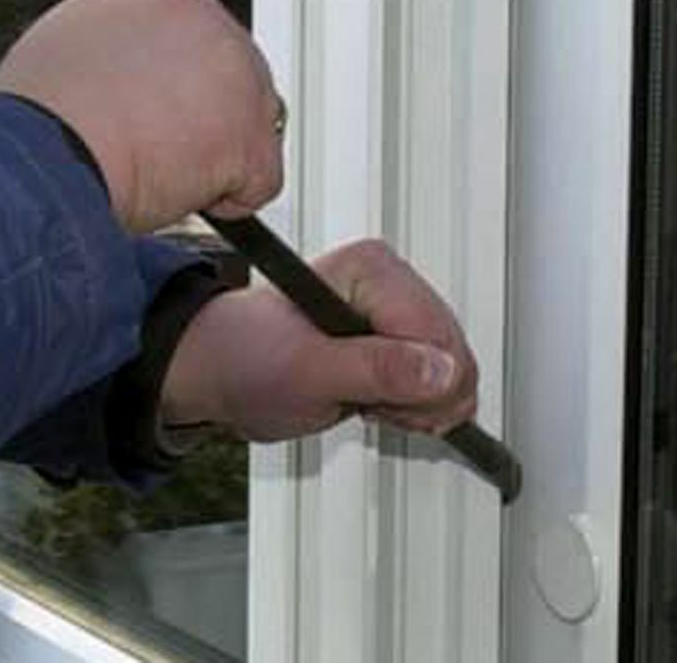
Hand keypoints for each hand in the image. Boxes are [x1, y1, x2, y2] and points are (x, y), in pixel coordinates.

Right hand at [0, 0, 282, 231]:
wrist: (41, 152)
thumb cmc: (34, 117)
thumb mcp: (60, 53)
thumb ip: (107, 54)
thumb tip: (110, 81)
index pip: (189, 39)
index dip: (171, 88)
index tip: (146, 113)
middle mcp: (201, 14)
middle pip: (229, 77)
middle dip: (199, 120)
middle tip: (150, 150)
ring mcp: (235, 69)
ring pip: (249, 125)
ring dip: (212, 158)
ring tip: (153, 170)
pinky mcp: (251, 131)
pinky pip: (259, 180)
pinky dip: (227, 201)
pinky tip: (177, 193)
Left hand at [158, 240, 478, 441]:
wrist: (221, 369)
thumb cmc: (245, 359)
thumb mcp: (306, 372)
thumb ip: (376, 369)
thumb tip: (440, 370)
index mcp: (372, 270)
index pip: (441, 339)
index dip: (420, 388)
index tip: (378, 402)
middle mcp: (392, 283)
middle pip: (456, 357)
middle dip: (418, 398)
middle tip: (366, 402)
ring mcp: (398, 311)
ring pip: (453, 374)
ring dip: (415, 404)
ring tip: (364, 398)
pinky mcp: (400, 339)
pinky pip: (440, 381)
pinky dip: (415, 405)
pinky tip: (378, 400)